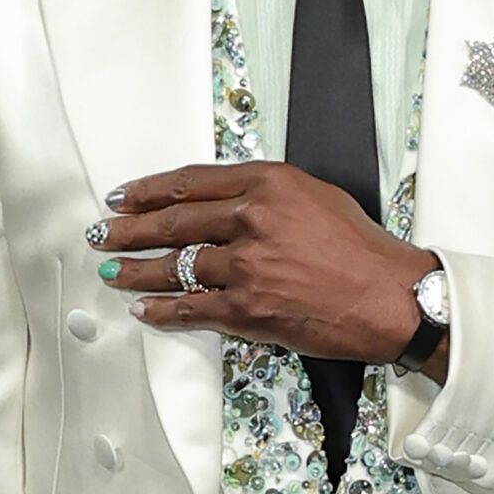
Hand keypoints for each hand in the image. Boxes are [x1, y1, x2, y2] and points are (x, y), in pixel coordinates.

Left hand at [90, 163, 439, 368]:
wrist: (390, 296)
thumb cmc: (361, 248)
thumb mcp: (314, 195)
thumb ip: (264, 193)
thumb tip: (221, 203)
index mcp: (268, 183)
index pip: (190, 183)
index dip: (149, 190)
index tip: (124, 196)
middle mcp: (252, 219)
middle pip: (172, 222)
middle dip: (128, 229)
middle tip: (103, 233)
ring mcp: (246, 266)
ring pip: (174, 267)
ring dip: (136, 271)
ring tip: (112, 272)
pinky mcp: (248, 309)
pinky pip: (190, 309)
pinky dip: (162, 311)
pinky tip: (144, 309)